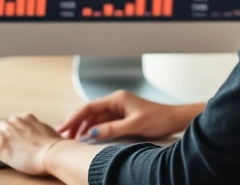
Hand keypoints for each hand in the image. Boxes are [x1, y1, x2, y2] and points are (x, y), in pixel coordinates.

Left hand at [0, 113, 62, 174]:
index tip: (8, 134)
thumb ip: (43, 130)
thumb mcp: (50, 131)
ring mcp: (4, 133)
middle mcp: (13, 122)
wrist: (52, 153)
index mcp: (26, 117)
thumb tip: (48, 135)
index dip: (9, 129)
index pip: (12, 121)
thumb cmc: (55, 146)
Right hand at [56, 90, 203, 141]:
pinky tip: (89, 138)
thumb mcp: (134, 125)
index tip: (64, 128)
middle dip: (76, 124)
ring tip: (73, 139)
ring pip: (96, 119)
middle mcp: (116, 102)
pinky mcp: (124, 117)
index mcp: (117, 99)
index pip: (89, 107)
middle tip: (64, 136)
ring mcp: (120, 110)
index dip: (75, 118)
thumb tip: (91, 133)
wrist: (175, 119)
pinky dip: (95, 130)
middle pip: (90, 113)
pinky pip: (104, 123)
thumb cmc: (159, 118)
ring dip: (85, 128)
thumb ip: (111, 129)